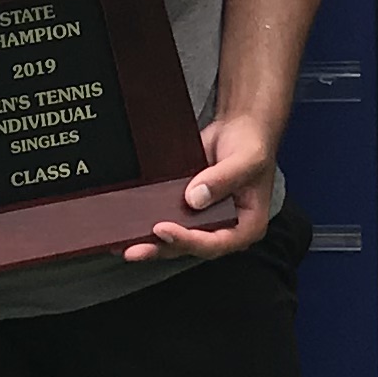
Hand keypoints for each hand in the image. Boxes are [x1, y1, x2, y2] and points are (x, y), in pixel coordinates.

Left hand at [128, 112, 277, 259]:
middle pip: (192, 247)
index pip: (216, 242)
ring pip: (178, 239)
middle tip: (137, 248)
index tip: (164, 229)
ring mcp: (206, 220)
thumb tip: (194, 198)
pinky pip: (170, 220)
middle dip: (163, 248)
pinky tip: (130, 226)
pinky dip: (150, 225)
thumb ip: (223, 179)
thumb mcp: (246, 160)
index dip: (189, 240)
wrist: (240, 128)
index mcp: (247, 226)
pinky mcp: (189, 209)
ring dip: (152, 243)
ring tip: (126, 244)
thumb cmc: (251, 145)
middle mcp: (226, 228)